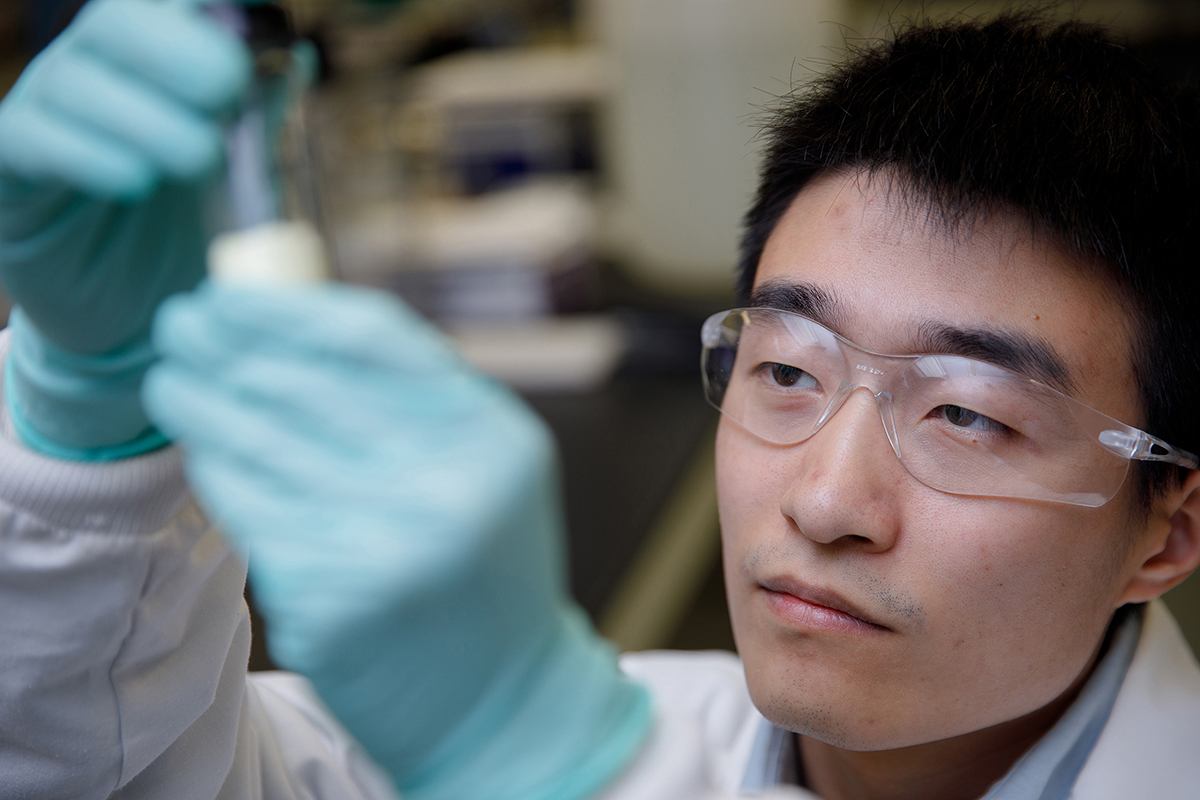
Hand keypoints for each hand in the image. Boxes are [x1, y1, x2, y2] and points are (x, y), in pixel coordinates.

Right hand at [0, 0, 251, 455]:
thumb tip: (295, 57)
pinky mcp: (12, 164)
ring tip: (197, 159)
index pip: (178, 5)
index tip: (262, 23)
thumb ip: (259, 120)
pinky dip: (88, 156)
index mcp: (157, 58)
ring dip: (144, 114)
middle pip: (118, 20)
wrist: (130, 316)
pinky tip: (135, 181)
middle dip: (180, 49)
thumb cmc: (189, 232)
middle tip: (226, 90)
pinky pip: (34, 140)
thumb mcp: (239, 176)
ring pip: (74, 79)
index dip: (220, 4)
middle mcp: (96, 70)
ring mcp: (48, 112)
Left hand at [144, 283, 649, 799]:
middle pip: (307, 385)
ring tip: (170, 381)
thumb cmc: (489, 574)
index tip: (233, 294)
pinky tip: (203, 453)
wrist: (506, 700)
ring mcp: (387, 548)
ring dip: (204, 406)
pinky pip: (253, 517)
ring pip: (265, 447)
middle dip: (228, 348)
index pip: (373, 337)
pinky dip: (220, 476)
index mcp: (493, 435)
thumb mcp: (488, 469)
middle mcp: (445, 485)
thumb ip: (418, 402)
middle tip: (180, 325)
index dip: (289, 309)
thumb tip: (303, 331)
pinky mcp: (333, 602)